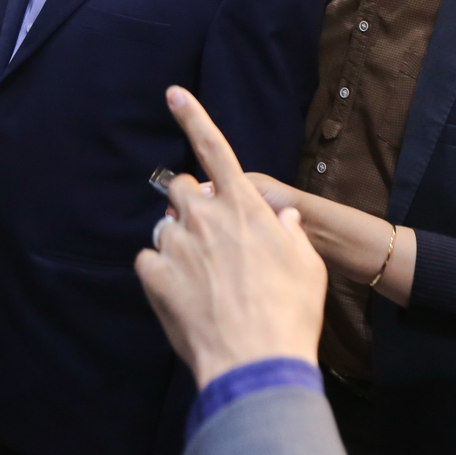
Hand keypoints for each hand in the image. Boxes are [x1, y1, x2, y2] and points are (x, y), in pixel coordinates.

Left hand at [136, 86, 325, 388]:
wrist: (257, 360)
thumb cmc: (290, 312)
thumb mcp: (306, 264)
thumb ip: (290, 233)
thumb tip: (281, 219)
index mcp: (244, 206)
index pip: (215, 148)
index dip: (193, 116)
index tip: (174, 94)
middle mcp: (206, 217)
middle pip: (182, 190)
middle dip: (190, 206)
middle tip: (208, 239)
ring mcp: (178, 246)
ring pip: (165, 228)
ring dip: (178, 244)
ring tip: (203, 280)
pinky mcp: (156, 277)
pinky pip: (149, 262)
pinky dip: (161, 274)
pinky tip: (184, 296)